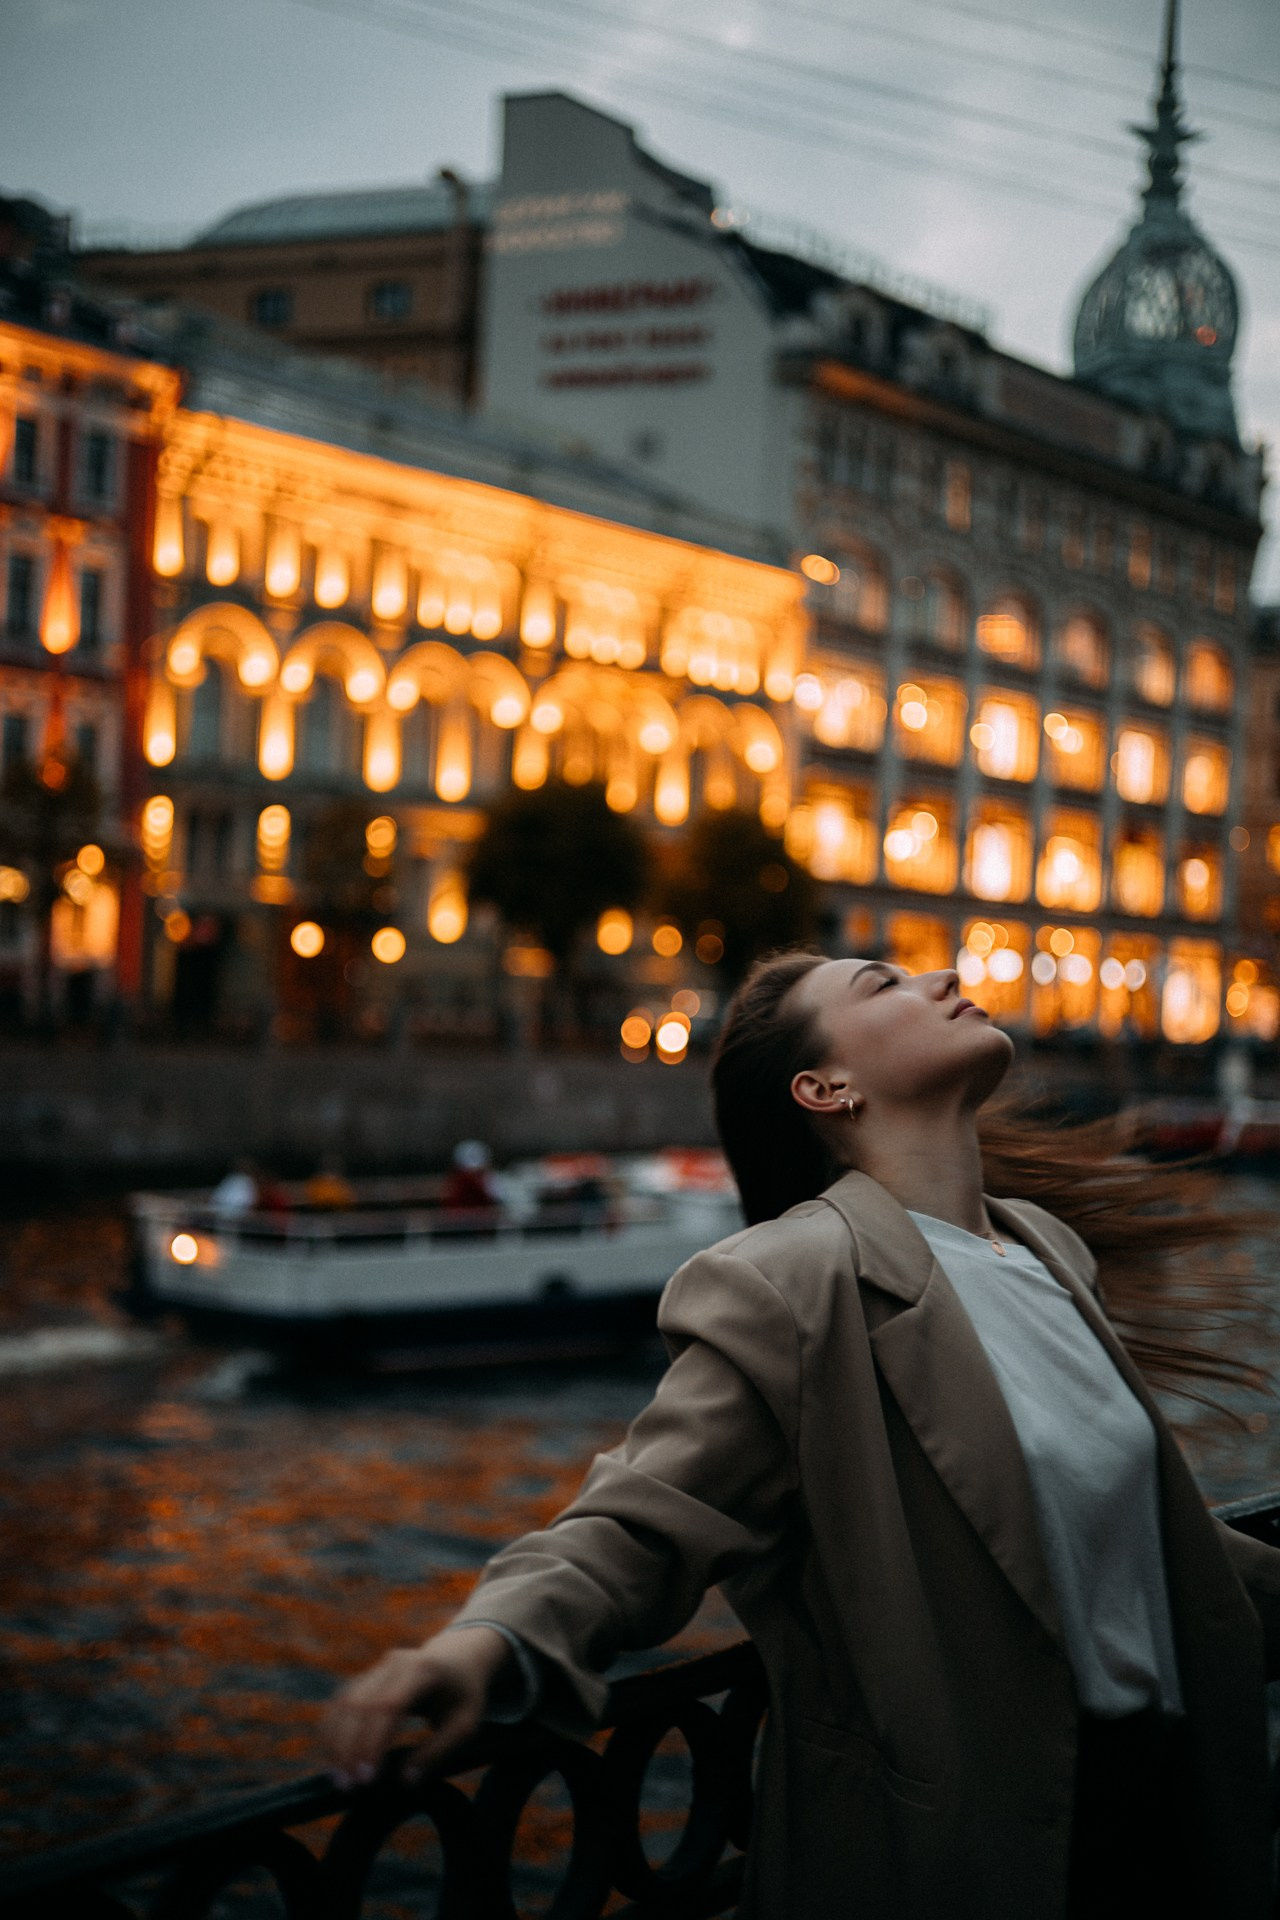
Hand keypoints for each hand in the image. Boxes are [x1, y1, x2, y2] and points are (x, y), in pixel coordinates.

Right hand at [321, 1625, 513, 1788]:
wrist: (459, 1657)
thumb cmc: (464, 1694)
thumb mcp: (466, 1724)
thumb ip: (438, 1751)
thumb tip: (406, 1780)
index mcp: (423, 1671)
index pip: (389, 1706)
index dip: (373, 1742)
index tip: (368, 1778)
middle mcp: (395, 1663)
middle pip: (360, 1704)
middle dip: (349, 1748)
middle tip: (349, 1787)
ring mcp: (377, 1668)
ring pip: (344, 1703)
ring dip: (335, 1742)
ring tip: (339, 1779)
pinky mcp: (366, 1677)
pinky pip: (340, 1702)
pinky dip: (332, 1730)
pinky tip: (333, 1758)